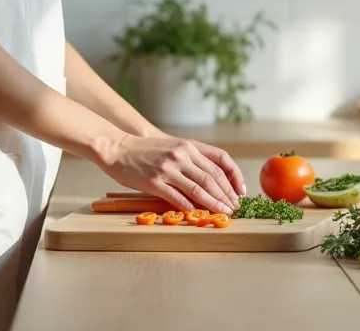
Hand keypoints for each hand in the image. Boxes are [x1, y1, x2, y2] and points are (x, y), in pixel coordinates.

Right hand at [100, 134, 244, 213]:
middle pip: (212, 177)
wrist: (118, 148)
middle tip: (234, 207)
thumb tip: (215, 179)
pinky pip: (177, 197)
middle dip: (226, 195)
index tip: (240, 191)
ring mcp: (168, 168)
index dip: (234, 177)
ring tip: (223, 212)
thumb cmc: (148, 150)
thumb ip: (194, 158)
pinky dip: (190, 207)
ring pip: (198, 188)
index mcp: (189, 145)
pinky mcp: (154, 181)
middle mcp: (182, 155)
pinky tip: (198, 214)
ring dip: (214, 203)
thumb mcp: (175, 145)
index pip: (221, 161)